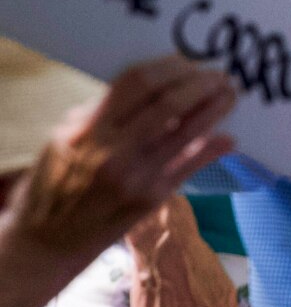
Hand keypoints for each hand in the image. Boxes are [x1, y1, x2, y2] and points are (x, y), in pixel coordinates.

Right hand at [6, 60, 235, 270]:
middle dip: (202, 83)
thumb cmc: (53, 184)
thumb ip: (101, 113)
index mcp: (88, 130)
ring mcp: (136, 176)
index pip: (138, 82)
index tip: (186, 62)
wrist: (45, 244)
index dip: (170, 66)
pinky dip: (213, 148)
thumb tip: (148, 86)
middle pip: (170, 102)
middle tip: (220, 75)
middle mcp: (113, 151)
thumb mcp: (63, 140)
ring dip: (216, 108)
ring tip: (230, 95)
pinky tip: (227, 137)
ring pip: (188, 131)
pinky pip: (190, 165)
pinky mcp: (151, 197)